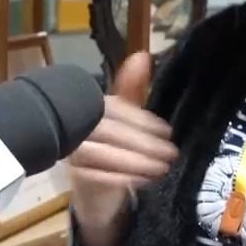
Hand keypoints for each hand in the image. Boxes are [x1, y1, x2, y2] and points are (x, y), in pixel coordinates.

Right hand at [68, 52, 177, 221]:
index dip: (142, 120)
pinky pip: (98, 177)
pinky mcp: (76, 179)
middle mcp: (77, 128)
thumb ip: (132, 89)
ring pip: (104, 154)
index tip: (167, 131)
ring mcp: (74, 154)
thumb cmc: (111, 145)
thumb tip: (143, 55)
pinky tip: (144, 180)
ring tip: (162, 167)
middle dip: (144, 142)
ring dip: (137, 161)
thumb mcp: (125, 117)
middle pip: (110, 131)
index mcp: (89, 108)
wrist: (94, 190)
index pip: (114, 109)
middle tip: (171, 152)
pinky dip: (123, 178)